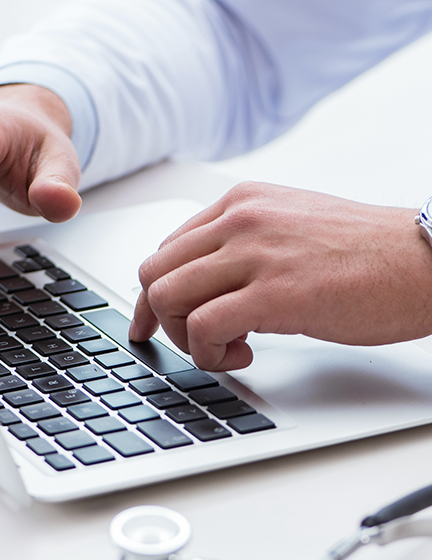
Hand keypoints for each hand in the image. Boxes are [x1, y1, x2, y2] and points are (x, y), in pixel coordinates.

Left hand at [130, 181, 431, 370]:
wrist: (425, 261)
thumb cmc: (366, 253)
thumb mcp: (291, 229)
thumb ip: (244, 246)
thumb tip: (205, 284)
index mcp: (242, 203)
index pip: (167, 250)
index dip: (155, 295)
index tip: (154, 323)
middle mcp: (240, 220)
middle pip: (155, 273)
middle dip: (163, 319)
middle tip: (196, 342)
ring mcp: (255, 254)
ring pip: (166, 297)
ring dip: (185, 338)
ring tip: (227, 348)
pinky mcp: (273, 294)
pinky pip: (201, 327)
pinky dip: (210, 354)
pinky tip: (243, 356)